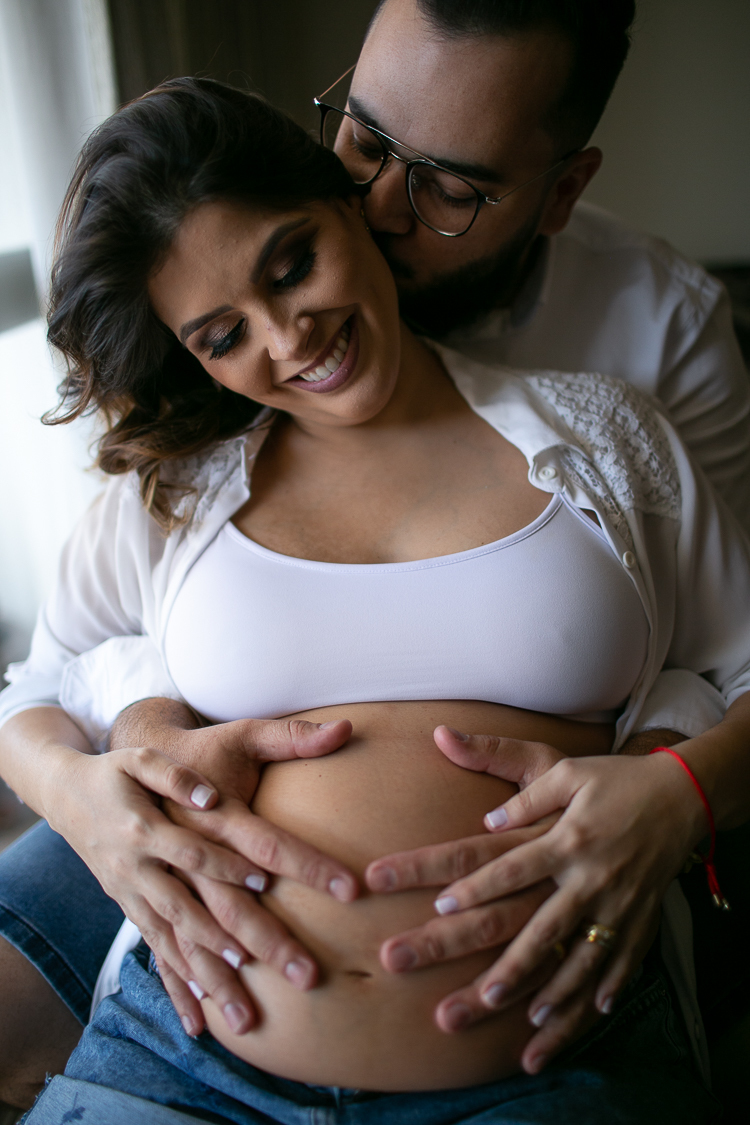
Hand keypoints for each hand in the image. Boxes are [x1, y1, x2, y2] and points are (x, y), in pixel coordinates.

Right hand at [75, 715, 358, 1036]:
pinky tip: (200, 1021)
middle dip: (266, 942)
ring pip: (186, 940)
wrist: (76, 786)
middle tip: (309, 976)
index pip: (259, 843)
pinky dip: (179, 983)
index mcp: (186, 815)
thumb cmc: (152, 758)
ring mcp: (140, 887)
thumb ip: (277, 735)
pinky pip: (158, 950)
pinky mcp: (131, 905)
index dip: (302, 864)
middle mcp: (158, 857)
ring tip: (252, 1018)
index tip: (345, 890)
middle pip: (223, 906)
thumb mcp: (212, 735)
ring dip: (220, 977)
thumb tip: (338, 730)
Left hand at [420, 744, 706, 1071]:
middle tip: (485, 994)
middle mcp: (592, 877)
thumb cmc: (616, 781)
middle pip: (546, 926)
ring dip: (560, 989)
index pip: (514, 868)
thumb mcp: (568, 772)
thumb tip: (489, 820)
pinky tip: (596, 1010)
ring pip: (586, 954)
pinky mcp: (643, 915)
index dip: (477, 885)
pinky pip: (628, 958)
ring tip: (532, 1019)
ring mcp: (620, 902)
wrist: (681, 795)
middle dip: (516, 963)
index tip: (442, 903)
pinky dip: (613, 985)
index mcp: (568, 839)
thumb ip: (527, 797)